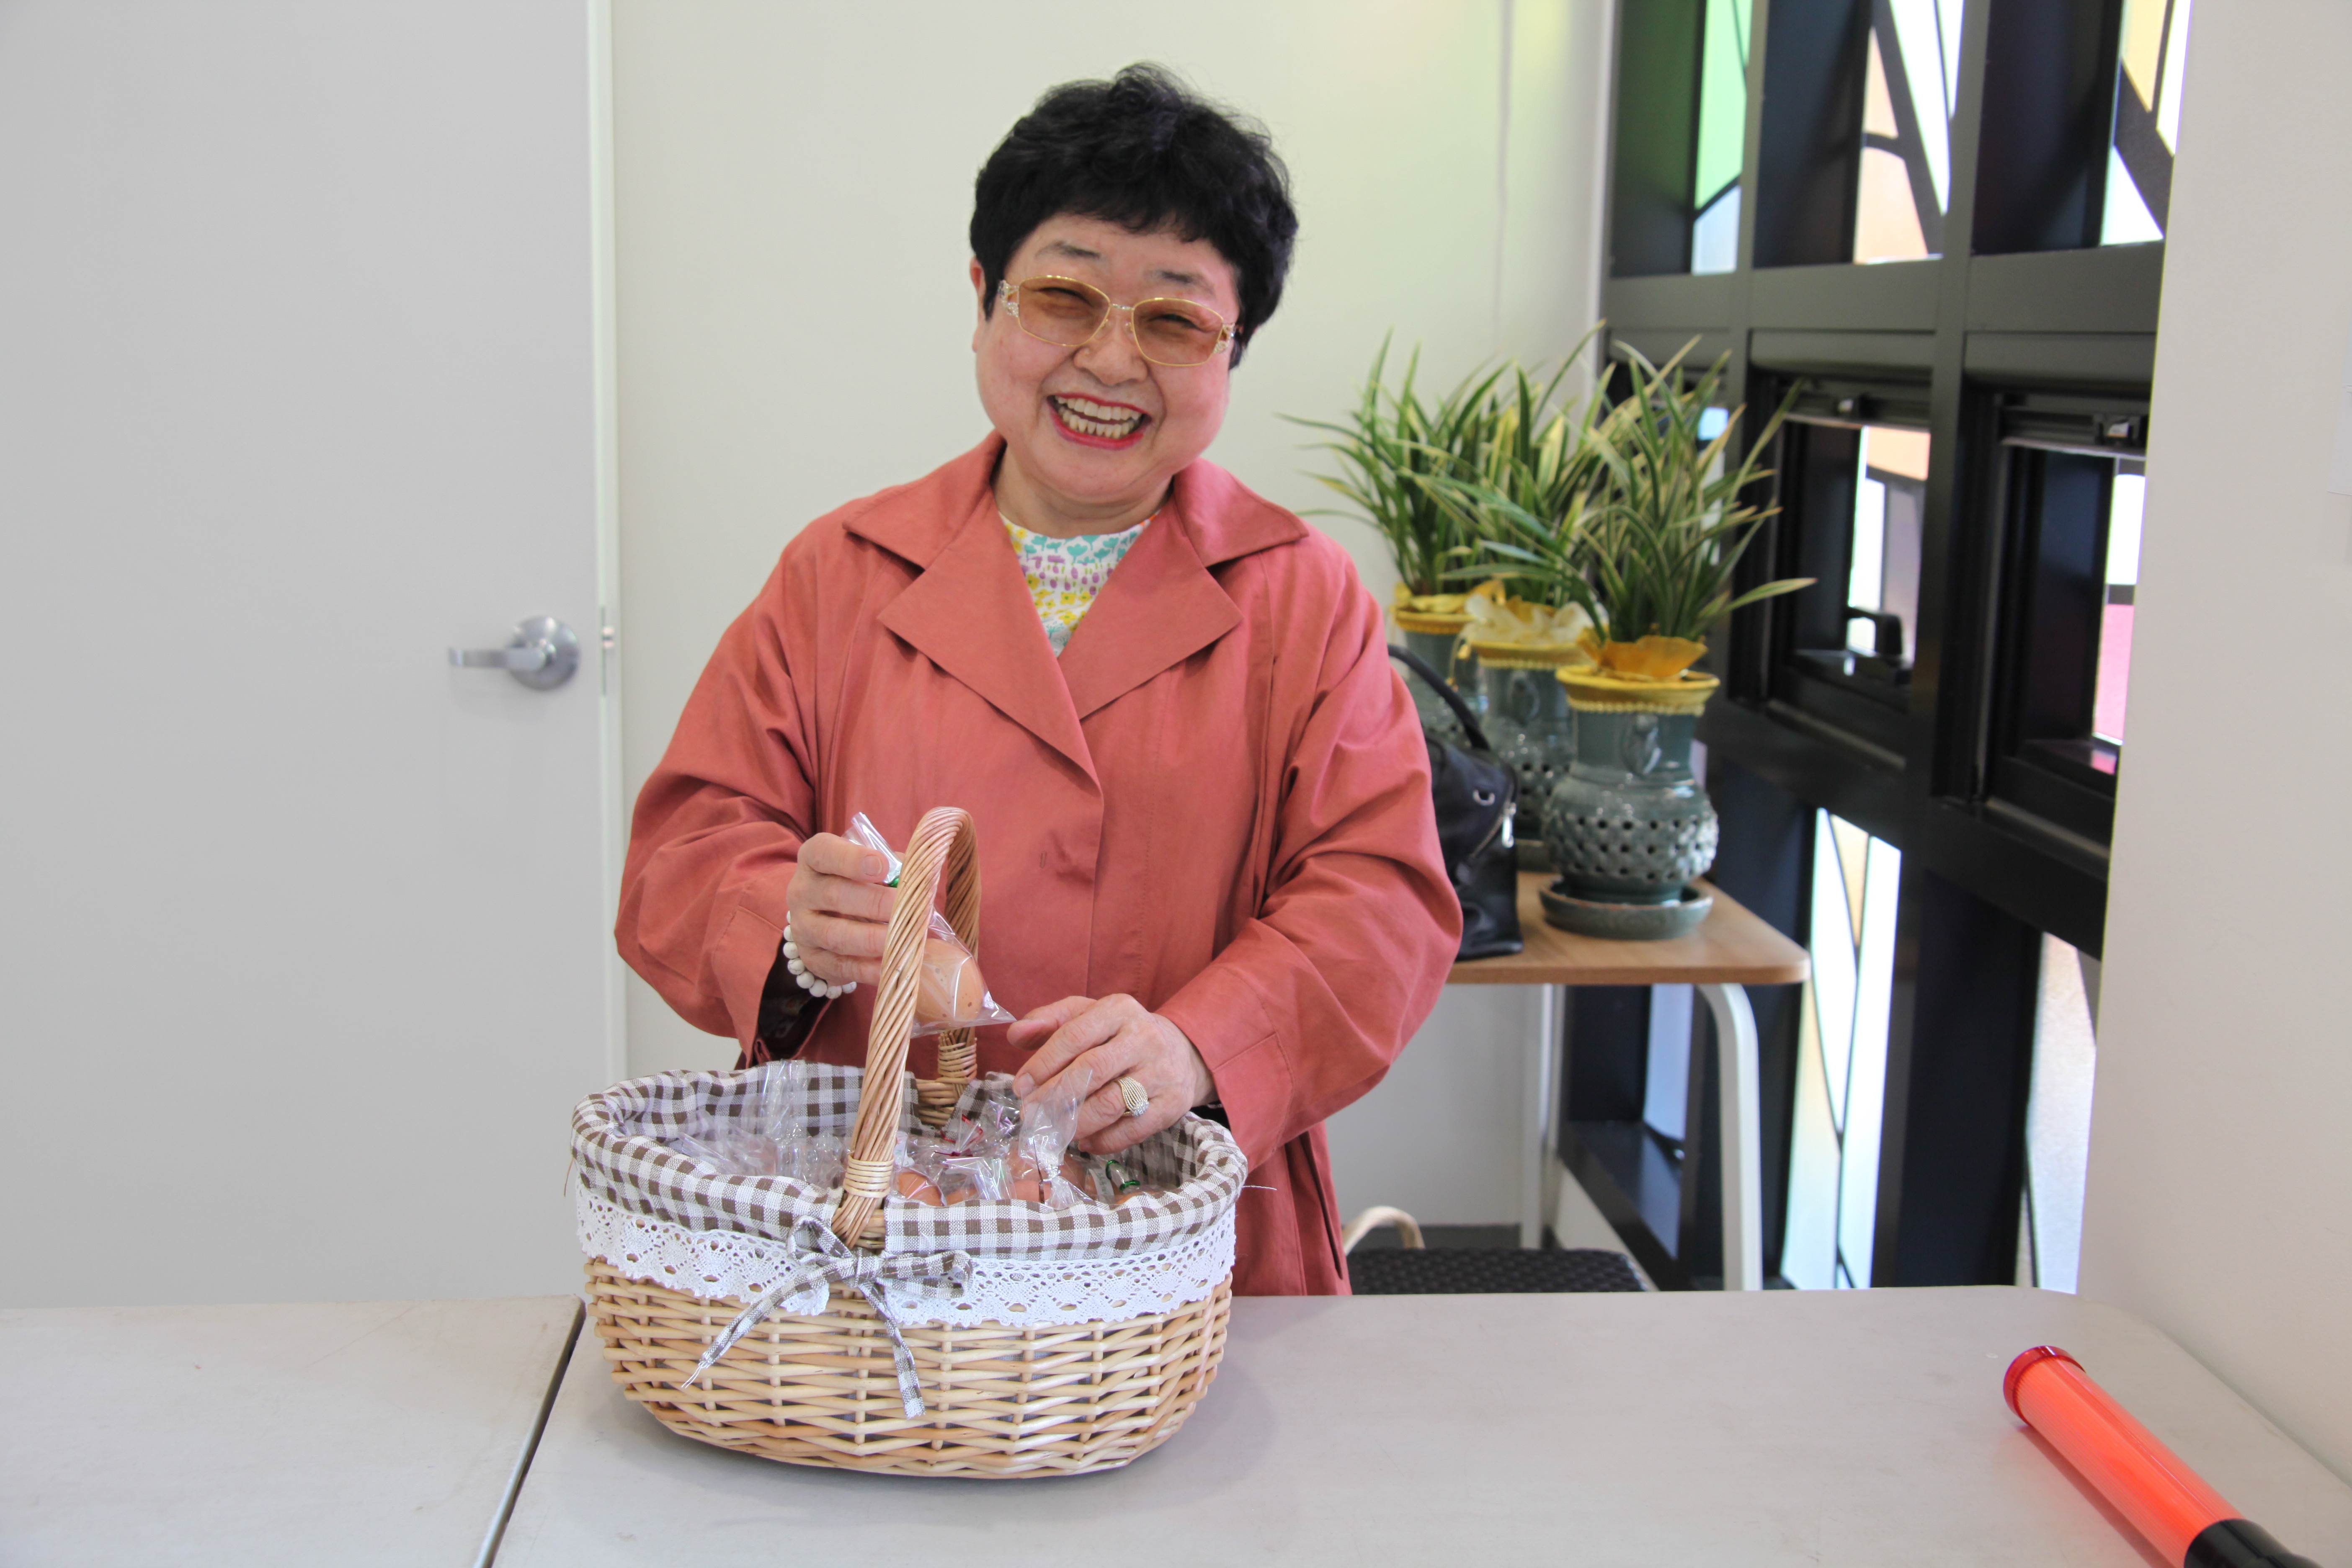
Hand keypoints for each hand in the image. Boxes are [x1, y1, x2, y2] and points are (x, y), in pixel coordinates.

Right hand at [783, 833, 893, 988]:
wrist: (827, 916)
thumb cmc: (857, 883)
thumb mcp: (869, 866)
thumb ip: (892, 866)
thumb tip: (919, 876)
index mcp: (814, 859)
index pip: (825, 853)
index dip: (853, 859)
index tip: (883, 867)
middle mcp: (802, 891)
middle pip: (834, 894)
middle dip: (874, 902)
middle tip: (904, 908)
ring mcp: (803, 928)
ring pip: (835, 935)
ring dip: (871, 938)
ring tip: (901, 939)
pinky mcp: (812, 959)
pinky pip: (839, 966)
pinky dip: (867, 969)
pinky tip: (890, 966)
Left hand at [1009, 995, 1214, 1155]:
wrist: (1180, 1053)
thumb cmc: (1120, 1035)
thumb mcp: (1088, 1016)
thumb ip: (1050, 1021)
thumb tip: (1015, 1034)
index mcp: (1118, 1010)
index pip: (1074, 1035)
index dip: (1043, 1063)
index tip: (1020, 1086)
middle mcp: (1143, 1037)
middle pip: (1092, 1070)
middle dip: (1055, 1095)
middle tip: (1031, 1114)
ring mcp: (1161, 1072)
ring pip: (1112, 1102)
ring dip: (1076, 1121)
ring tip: (1054, 1130)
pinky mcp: (1172, 1104)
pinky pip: (1133, 1129)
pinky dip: (1104, 1141)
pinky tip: (1084, 1142)